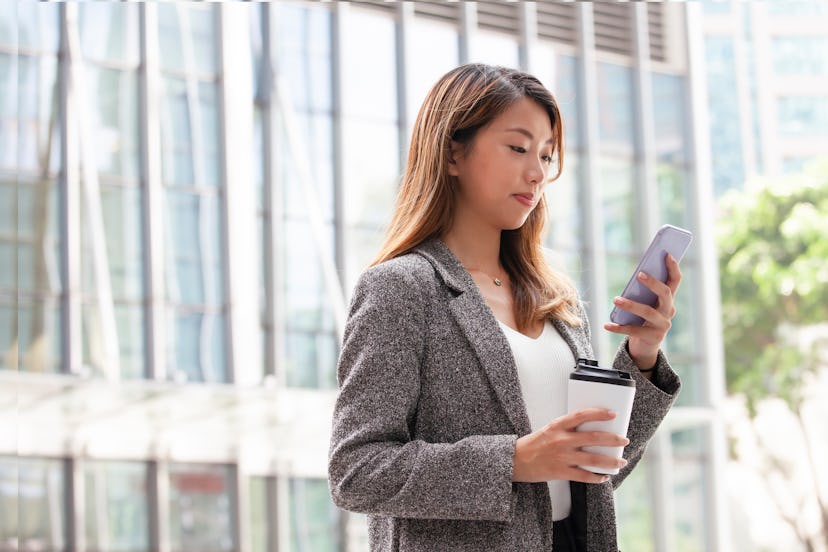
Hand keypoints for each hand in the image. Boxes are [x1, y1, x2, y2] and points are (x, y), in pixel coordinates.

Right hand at [512, 408, 629, 483]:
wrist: (516, 460)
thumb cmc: (534, 444)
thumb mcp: (549, 429)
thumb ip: (567, 428)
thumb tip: (591, 429)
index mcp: (557, 426)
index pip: (581, 415)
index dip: (599, 413)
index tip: (612, 414)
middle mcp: (561, 440)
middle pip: (593, 438)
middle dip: (613, 439)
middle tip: (624, 440)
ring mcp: (562, 457)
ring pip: (593, 459)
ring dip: (611, 461)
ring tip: (621, 461)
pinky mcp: (561, 472)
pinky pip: (584, 476)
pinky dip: (597, 477)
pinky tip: (604, 476)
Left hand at [603, 253, 681, 370]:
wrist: (646, 345)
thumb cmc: (643, 318)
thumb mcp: (646, 303)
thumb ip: (643, 291)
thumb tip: (635, 276)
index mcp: (669, 299)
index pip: (675, 281)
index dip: (673, 267)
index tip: (667, 254)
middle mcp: (669, 311)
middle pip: (665, 294)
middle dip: (653, 283)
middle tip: (639, 274)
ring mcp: (662, 325)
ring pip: (648, 311)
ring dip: (631, 304)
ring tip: (615, 299)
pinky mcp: (653, 337)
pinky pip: (634, 330)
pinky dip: (619, 327)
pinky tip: (607, 325)